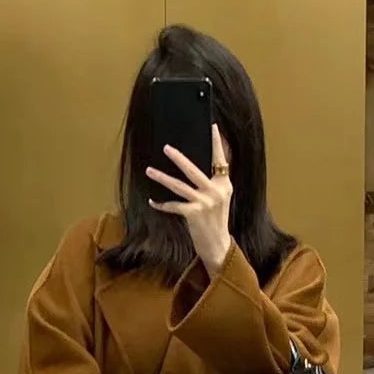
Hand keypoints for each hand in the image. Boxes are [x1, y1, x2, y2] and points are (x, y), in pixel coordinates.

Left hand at [147, 124, 232, 275]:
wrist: (218, 245)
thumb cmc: (216, 220)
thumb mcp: (222, 197)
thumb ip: (217, 180)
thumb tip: (213, 161)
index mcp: (224, 184)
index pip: (221, 160)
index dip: (217, 143)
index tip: (213, 127)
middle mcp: (216, 191)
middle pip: (194, 170)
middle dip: (179, 158)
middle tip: (166, 147)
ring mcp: (205, 202)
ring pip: (179, 186)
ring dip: (162, 178)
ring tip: (149, 170)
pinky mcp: (194, 214)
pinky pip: (173, 205)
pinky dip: (161, 204)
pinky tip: (152, 201)